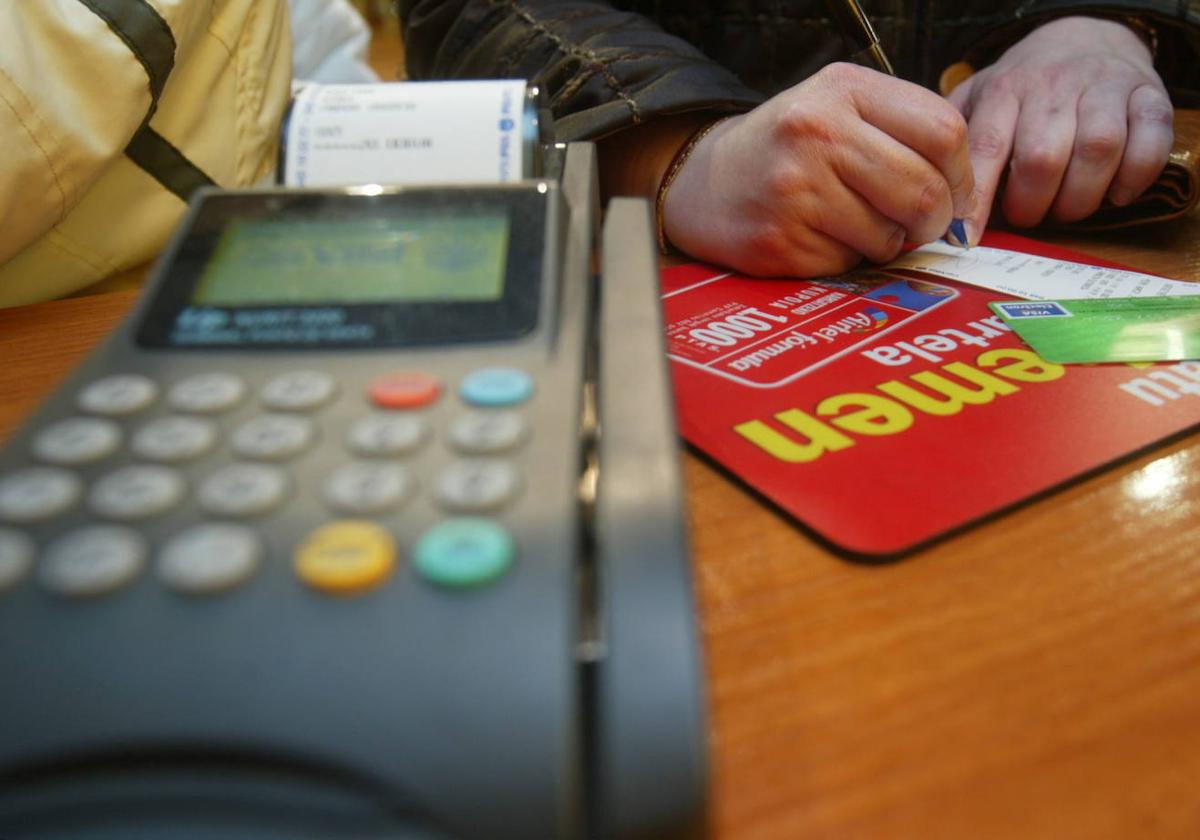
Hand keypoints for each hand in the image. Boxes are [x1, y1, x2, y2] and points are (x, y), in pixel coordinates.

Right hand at [661, 62, 974, 275]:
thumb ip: (901, 130)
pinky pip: (848, 264)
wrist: (704, 182)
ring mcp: (796, 190)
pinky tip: (821, 239)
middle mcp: (817, 133)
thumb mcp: (839, 106)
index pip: (944, 131)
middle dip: (934, 221)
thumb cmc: (787, 148)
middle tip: (920, 226)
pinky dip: (846, 260)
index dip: (962, 174)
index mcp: (842, 89)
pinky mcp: (780, 240)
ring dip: (887, 243)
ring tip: (858, 226)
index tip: (953, 194)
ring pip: (889, 236)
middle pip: (923, 190)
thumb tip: (965, 196)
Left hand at [949, 16, 1172, 235]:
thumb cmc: (1022, 88)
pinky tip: (1115, 193)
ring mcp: (1105, 88)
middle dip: (1032, 205)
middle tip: (1028, 215)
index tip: (966, 238)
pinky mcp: (1149, 97)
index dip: (977, 201)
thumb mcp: (977, 100)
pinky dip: (1134, 179)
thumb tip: (931, 198)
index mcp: (1004, 91)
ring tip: (1066, 207)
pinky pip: (1150, 143)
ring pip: (1098, 150)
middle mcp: (1054, 86)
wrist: (1083, 38)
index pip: (987, 149)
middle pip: (1042, 158)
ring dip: (1080, 198)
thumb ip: (956, 143)